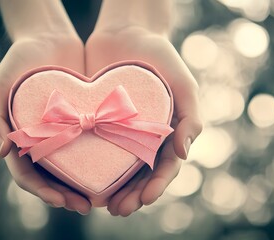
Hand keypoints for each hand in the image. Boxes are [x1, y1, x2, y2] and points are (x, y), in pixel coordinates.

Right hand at [0, 32, 90, 213]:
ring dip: (83, 185)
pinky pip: (90, 145)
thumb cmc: (17, 63)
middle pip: (51, 178)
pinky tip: (113, 170)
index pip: (27, 175)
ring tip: (102, 198)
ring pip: (72, 168)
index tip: (61, 200)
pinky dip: (98, 161)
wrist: (48, 39)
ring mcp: (63, 134)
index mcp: (19, 141)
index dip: (42, 190)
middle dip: (66, 195)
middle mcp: (42, 142)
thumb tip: (2, 152)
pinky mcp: (83, 122)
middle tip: (85, 206)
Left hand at [86, 25, 202, 215]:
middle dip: (133, 195)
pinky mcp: (98, 123)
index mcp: (169, 133)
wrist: (127, 32)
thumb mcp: (184, 84)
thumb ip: (191, 118)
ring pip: (118, 169)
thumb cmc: (161, 57)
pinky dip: (92, 168)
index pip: (165, 167)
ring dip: (112, 189)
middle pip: (141, 175)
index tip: (145, 199)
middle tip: (119, 209)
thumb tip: (184, 156)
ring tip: (101, 204)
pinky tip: (82, 181)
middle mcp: (145, 138)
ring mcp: (121, 133)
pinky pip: (95, 150)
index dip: (157, 186)